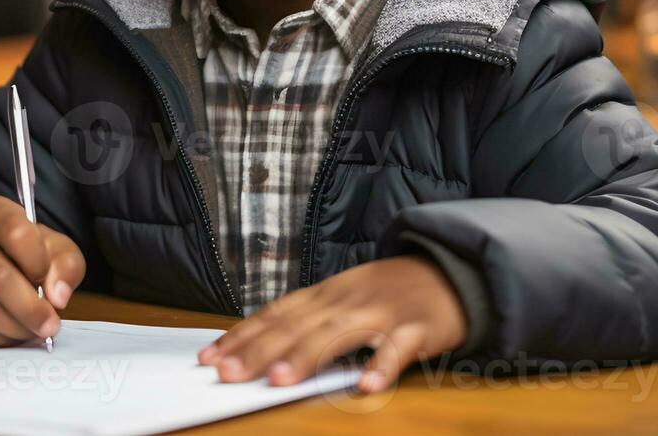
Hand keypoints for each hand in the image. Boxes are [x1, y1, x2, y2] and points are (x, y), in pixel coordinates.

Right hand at [0, 195, 86, 345]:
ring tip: (34, 332)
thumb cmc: (25, 252)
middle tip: (50, 326)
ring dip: (14, 326)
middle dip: (30, 307)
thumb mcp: (53, 247)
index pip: (14, 231)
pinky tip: (11, 335)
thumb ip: (65, 265)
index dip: (37, 260)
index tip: (49, 280)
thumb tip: (58, 296)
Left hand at [197, 256, 466, 392]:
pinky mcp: (416, 329)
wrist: (447, 272)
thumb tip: (258, 347)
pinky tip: (366, 386)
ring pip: (338, 335)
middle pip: (297, 326)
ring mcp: (381, 313)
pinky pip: (398, 350)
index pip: (275, 313)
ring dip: (307, 356)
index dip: (242, 335)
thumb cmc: (386, 293)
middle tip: (228, 373)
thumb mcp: (341, 298)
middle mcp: (346, 300)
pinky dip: (382, 366)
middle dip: (259, 350)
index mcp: (325, 295)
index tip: (210, 356)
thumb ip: (306, 321)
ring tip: (278, 380)